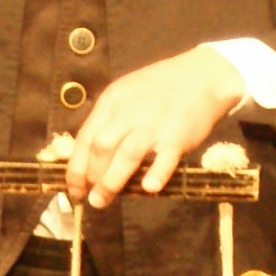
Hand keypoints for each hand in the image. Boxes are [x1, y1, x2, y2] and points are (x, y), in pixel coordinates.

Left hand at [67, 46, 249, 205]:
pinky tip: (148, 189)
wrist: (202, 75)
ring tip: (103, 201)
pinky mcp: (178, 135)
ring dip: (111, 182)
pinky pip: (165, 157)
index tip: (74, 189)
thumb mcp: (126, 93)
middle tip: (91, 198)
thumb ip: (109, 119)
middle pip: (101, 148)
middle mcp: (129, 112)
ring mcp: (154, 124)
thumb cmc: (160, 87)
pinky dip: (156, 173)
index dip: (75, 168)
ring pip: (126, 155)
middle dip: (91, 177)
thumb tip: (90, 154)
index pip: (85, 138)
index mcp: (112, 102)